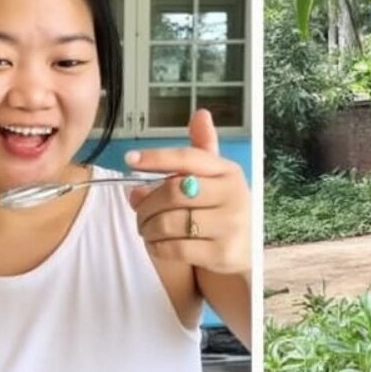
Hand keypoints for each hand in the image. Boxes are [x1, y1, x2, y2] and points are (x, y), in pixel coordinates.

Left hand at [127, 109, 250, 275]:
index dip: (156, 157)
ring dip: (147, 227)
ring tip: (145, 228)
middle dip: (146, 202)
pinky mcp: (222, 254)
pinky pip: (174, 248)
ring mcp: (230, 226)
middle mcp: (233, 195)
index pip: (188, 158)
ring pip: (169, 222)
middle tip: (137, 208)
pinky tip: (156, 244)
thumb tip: (200, 114)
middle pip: (173, 191)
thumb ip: (198, 153)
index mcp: (228, 172)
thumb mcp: (214, 179)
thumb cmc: (219, 212)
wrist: (240, 257)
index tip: (130, 159)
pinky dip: (156, 246)